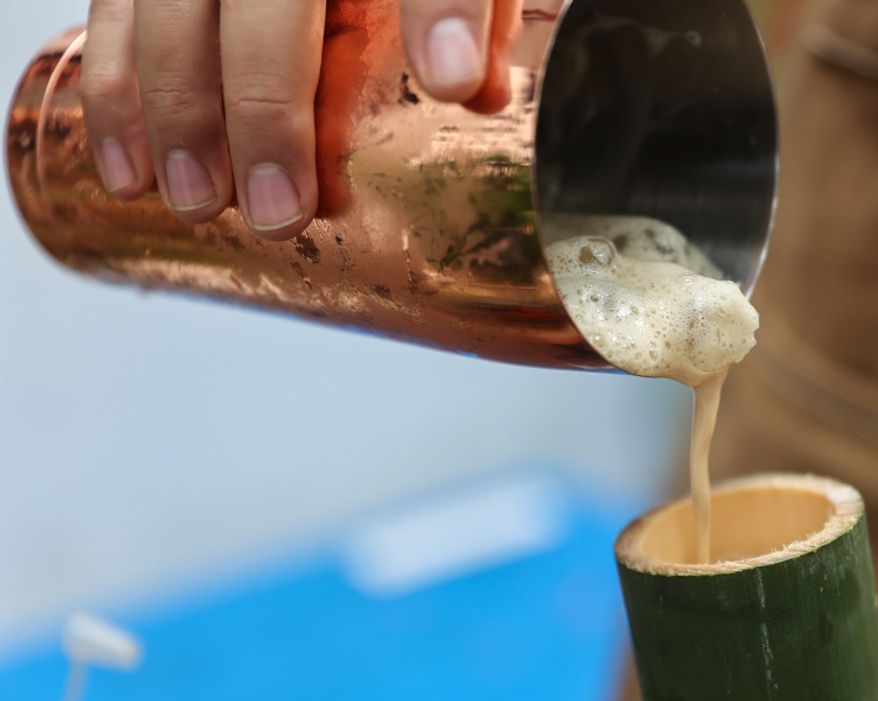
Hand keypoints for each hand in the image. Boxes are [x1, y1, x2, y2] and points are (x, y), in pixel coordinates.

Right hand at [79, 0, 522, 237]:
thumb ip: (474, 13)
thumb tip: (474, 90)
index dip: (442, 14)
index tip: (455, 82)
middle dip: (267, 104)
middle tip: (282, 211)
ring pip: (171, 4)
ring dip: (177, 110)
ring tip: (200, 204)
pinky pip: (116, 7)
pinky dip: (113, 90)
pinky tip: (130, 175)